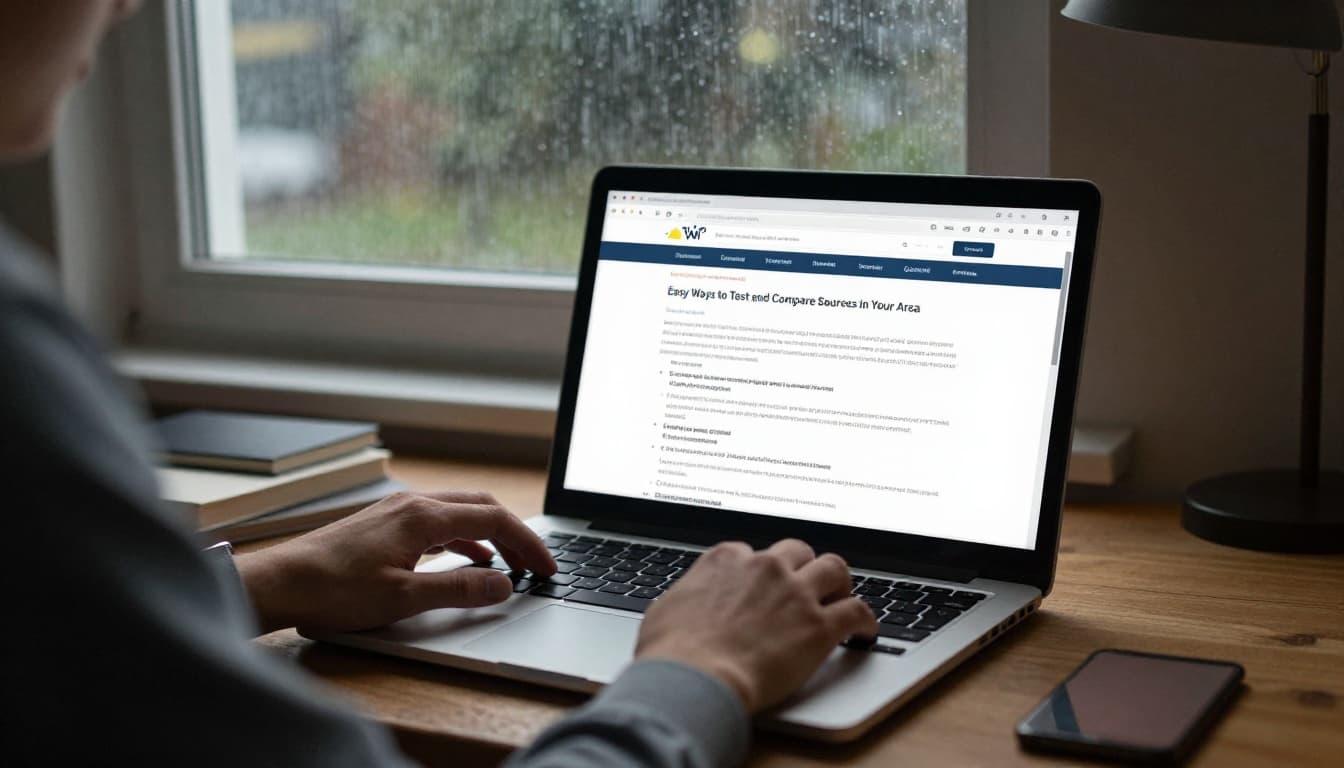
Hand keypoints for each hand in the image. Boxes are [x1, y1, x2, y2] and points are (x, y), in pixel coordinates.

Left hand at [234, 491, 554, 633]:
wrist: (279, 584)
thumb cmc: (333, 591)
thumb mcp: (404, 598)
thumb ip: (459, 590)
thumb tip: (504, 584)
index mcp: (423, 516)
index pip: (494, 518)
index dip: (527, 544)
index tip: (547, 567)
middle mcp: (412, 504)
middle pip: (481, 507)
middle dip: (515, 534)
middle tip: (537, 564)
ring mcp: (396, 512)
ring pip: (459, 512)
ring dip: (490, 534)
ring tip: (510, 564)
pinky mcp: (383, 525)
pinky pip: (438, 522)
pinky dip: (463, 537)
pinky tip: (466, 558)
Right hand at [634, 539, 876, 712]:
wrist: (695, 677)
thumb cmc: (672, 651)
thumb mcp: (666, 609)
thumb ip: (686, 596)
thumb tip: (684, 603)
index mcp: (727, 560)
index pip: (752, 553)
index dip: (759, 571)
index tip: (762, 585)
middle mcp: (765, 568)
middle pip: (798, 552)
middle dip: (803, 566)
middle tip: (806, 585)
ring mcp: (795, 594)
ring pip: (834, 569)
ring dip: (839, 582)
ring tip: (842, 596)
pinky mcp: (819, 626)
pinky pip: (856, 611)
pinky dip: (865, 620)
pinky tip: (865, 630)